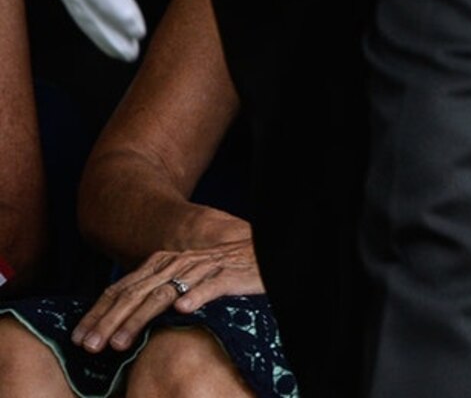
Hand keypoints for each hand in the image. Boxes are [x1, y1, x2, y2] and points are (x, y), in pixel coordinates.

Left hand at [72, 239, 263, 352]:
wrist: (263, 252)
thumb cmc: (222, 270)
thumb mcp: (184, 277)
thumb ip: (157, 290)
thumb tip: (121, 317)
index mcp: (163, 263)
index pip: (122, 288)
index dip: (98, 313)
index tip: (79, 338)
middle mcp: (179, 263)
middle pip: (136, 293)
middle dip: (109, 321)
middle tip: (90, 346)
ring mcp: (204, 267)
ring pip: (165, 293)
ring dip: (139, 319)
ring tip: (121, 343)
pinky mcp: (231, 274)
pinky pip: (211, 285)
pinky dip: (196, 296)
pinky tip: (183, 311)